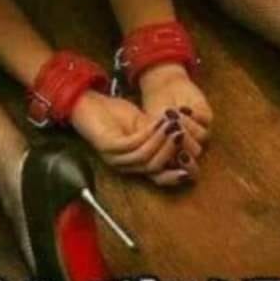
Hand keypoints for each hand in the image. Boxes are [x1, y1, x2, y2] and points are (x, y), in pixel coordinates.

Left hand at [70, 89, 196, 187]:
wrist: (87, 102)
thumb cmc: (114, 114)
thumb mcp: (143, 125)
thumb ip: (159, 136)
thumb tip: (183, 140)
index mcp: (134, 164)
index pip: (158, 178)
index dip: (175, 173)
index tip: (191, 160)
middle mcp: (124, 166)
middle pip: (154, 168)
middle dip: (171, 150)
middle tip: (182, 133)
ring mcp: (114, 158)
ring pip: (145, 157)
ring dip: (162, 140)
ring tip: (173, 125)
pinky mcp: (107, 146)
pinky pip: (133, 144)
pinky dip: (149, 133)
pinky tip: (158, 121)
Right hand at [138, 63, 212, 166]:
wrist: (162, 89)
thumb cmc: (152, 113)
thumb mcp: (149, 130)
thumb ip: (155, 146)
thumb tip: (156, 159)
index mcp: (178, 156)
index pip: (183, 170)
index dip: (179, 165)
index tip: (169, 151)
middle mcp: (192, 146)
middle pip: (195, 153)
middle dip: (184, 143)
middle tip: (172, 129)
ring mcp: (200, 131)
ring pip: (201, 136)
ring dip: (187, 126)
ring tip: (172, 114)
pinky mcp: (205, 115)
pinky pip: (203, 118)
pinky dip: (193, 114)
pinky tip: (182, 108)